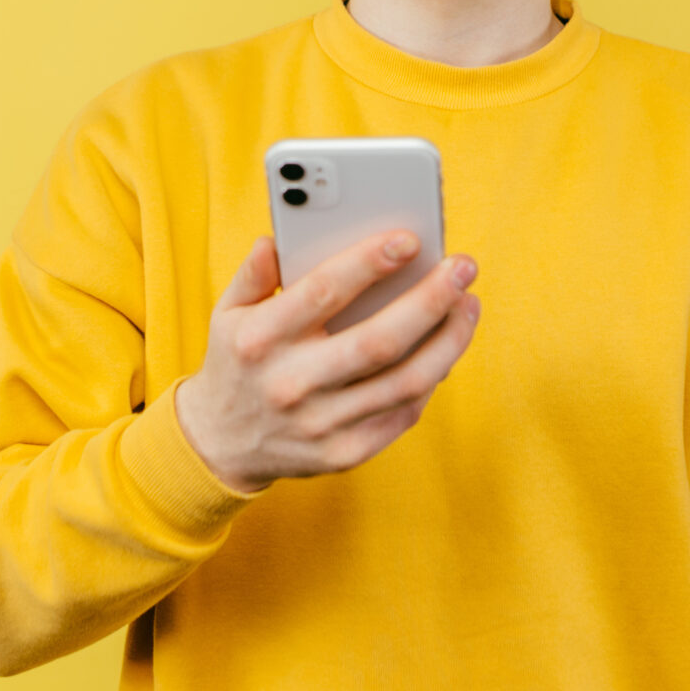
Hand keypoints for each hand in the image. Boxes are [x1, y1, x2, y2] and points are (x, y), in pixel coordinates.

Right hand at [173, 231, 479, 493]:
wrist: (221, 443)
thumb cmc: (237, 361)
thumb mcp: (227, 311)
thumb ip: (254, 272)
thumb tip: (280, 237)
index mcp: (261, 339)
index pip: (323, 293)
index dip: (370, 263)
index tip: (411, 239)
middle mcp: (291, 384)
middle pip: (378, 341)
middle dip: (431, 300)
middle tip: (463, 268)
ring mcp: (320, 424)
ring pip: (404, 381)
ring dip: (448, 341)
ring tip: (468, 305)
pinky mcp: (345, 453)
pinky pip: (403, 413)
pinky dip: (432, 378)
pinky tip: (446, 347)